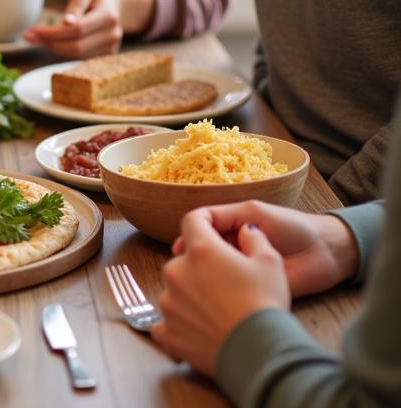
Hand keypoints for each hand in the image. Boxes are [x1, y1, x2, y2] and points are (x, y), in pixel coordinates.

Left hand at [23, 0, 123, 57]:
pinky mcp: (106, 54)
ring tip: (37, 38)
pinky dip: (63, 51)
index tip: (33, 30)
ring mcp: (111, 47)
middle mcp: (112, 34)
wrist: (115, 3)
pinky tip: (51, 42)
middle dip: (50, 43)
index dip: (53, 33)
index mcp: (108, 16)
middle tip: (30, 36)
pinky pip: (80, 57)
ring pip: (77, 55)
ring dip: (54, 48)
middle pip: (77, 47)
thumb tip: (66, 22)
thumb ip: (75, 4)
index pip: (77, 30)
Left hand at [152, 209, 291, 375]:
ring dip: (190, 296)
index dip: (204, 221)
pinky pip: (165, 324)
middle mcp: (176, 270)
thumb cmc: (266, 304)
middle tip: (225, 284)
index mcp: (200, 249)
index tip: (213, 228)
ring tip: (217, 312)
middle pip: (184, 259)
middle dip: (201, 266)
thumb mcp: (270, 262)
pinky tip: (198, 331)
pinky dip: (179, 326)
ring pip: (175, 290)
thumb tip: (246, 229)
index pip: (192, 220)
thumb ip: (254, 237)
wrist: (260, 354)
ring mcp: (168, 302)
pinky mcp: (167, 331)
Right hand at [170, 200, 358, 296]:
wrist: (326, 253)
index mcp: (231, 227)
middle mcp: (234, 248)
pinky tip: (216, 295)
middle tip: (187, 269)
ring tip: (200, 282)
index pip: (201, 229)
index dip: (189, 237)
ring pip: (215, 273)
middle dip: (193, 260)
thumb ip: (225, 216)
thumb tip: (196, 226)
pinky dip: (222, 292)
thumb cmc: (292, 226)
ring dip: (206, 277)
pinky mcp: (254, 289)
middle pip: (204, 253)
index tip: (181, 249)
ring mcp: (243, 269)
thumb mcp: (254, 213)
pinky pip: (233, 291)